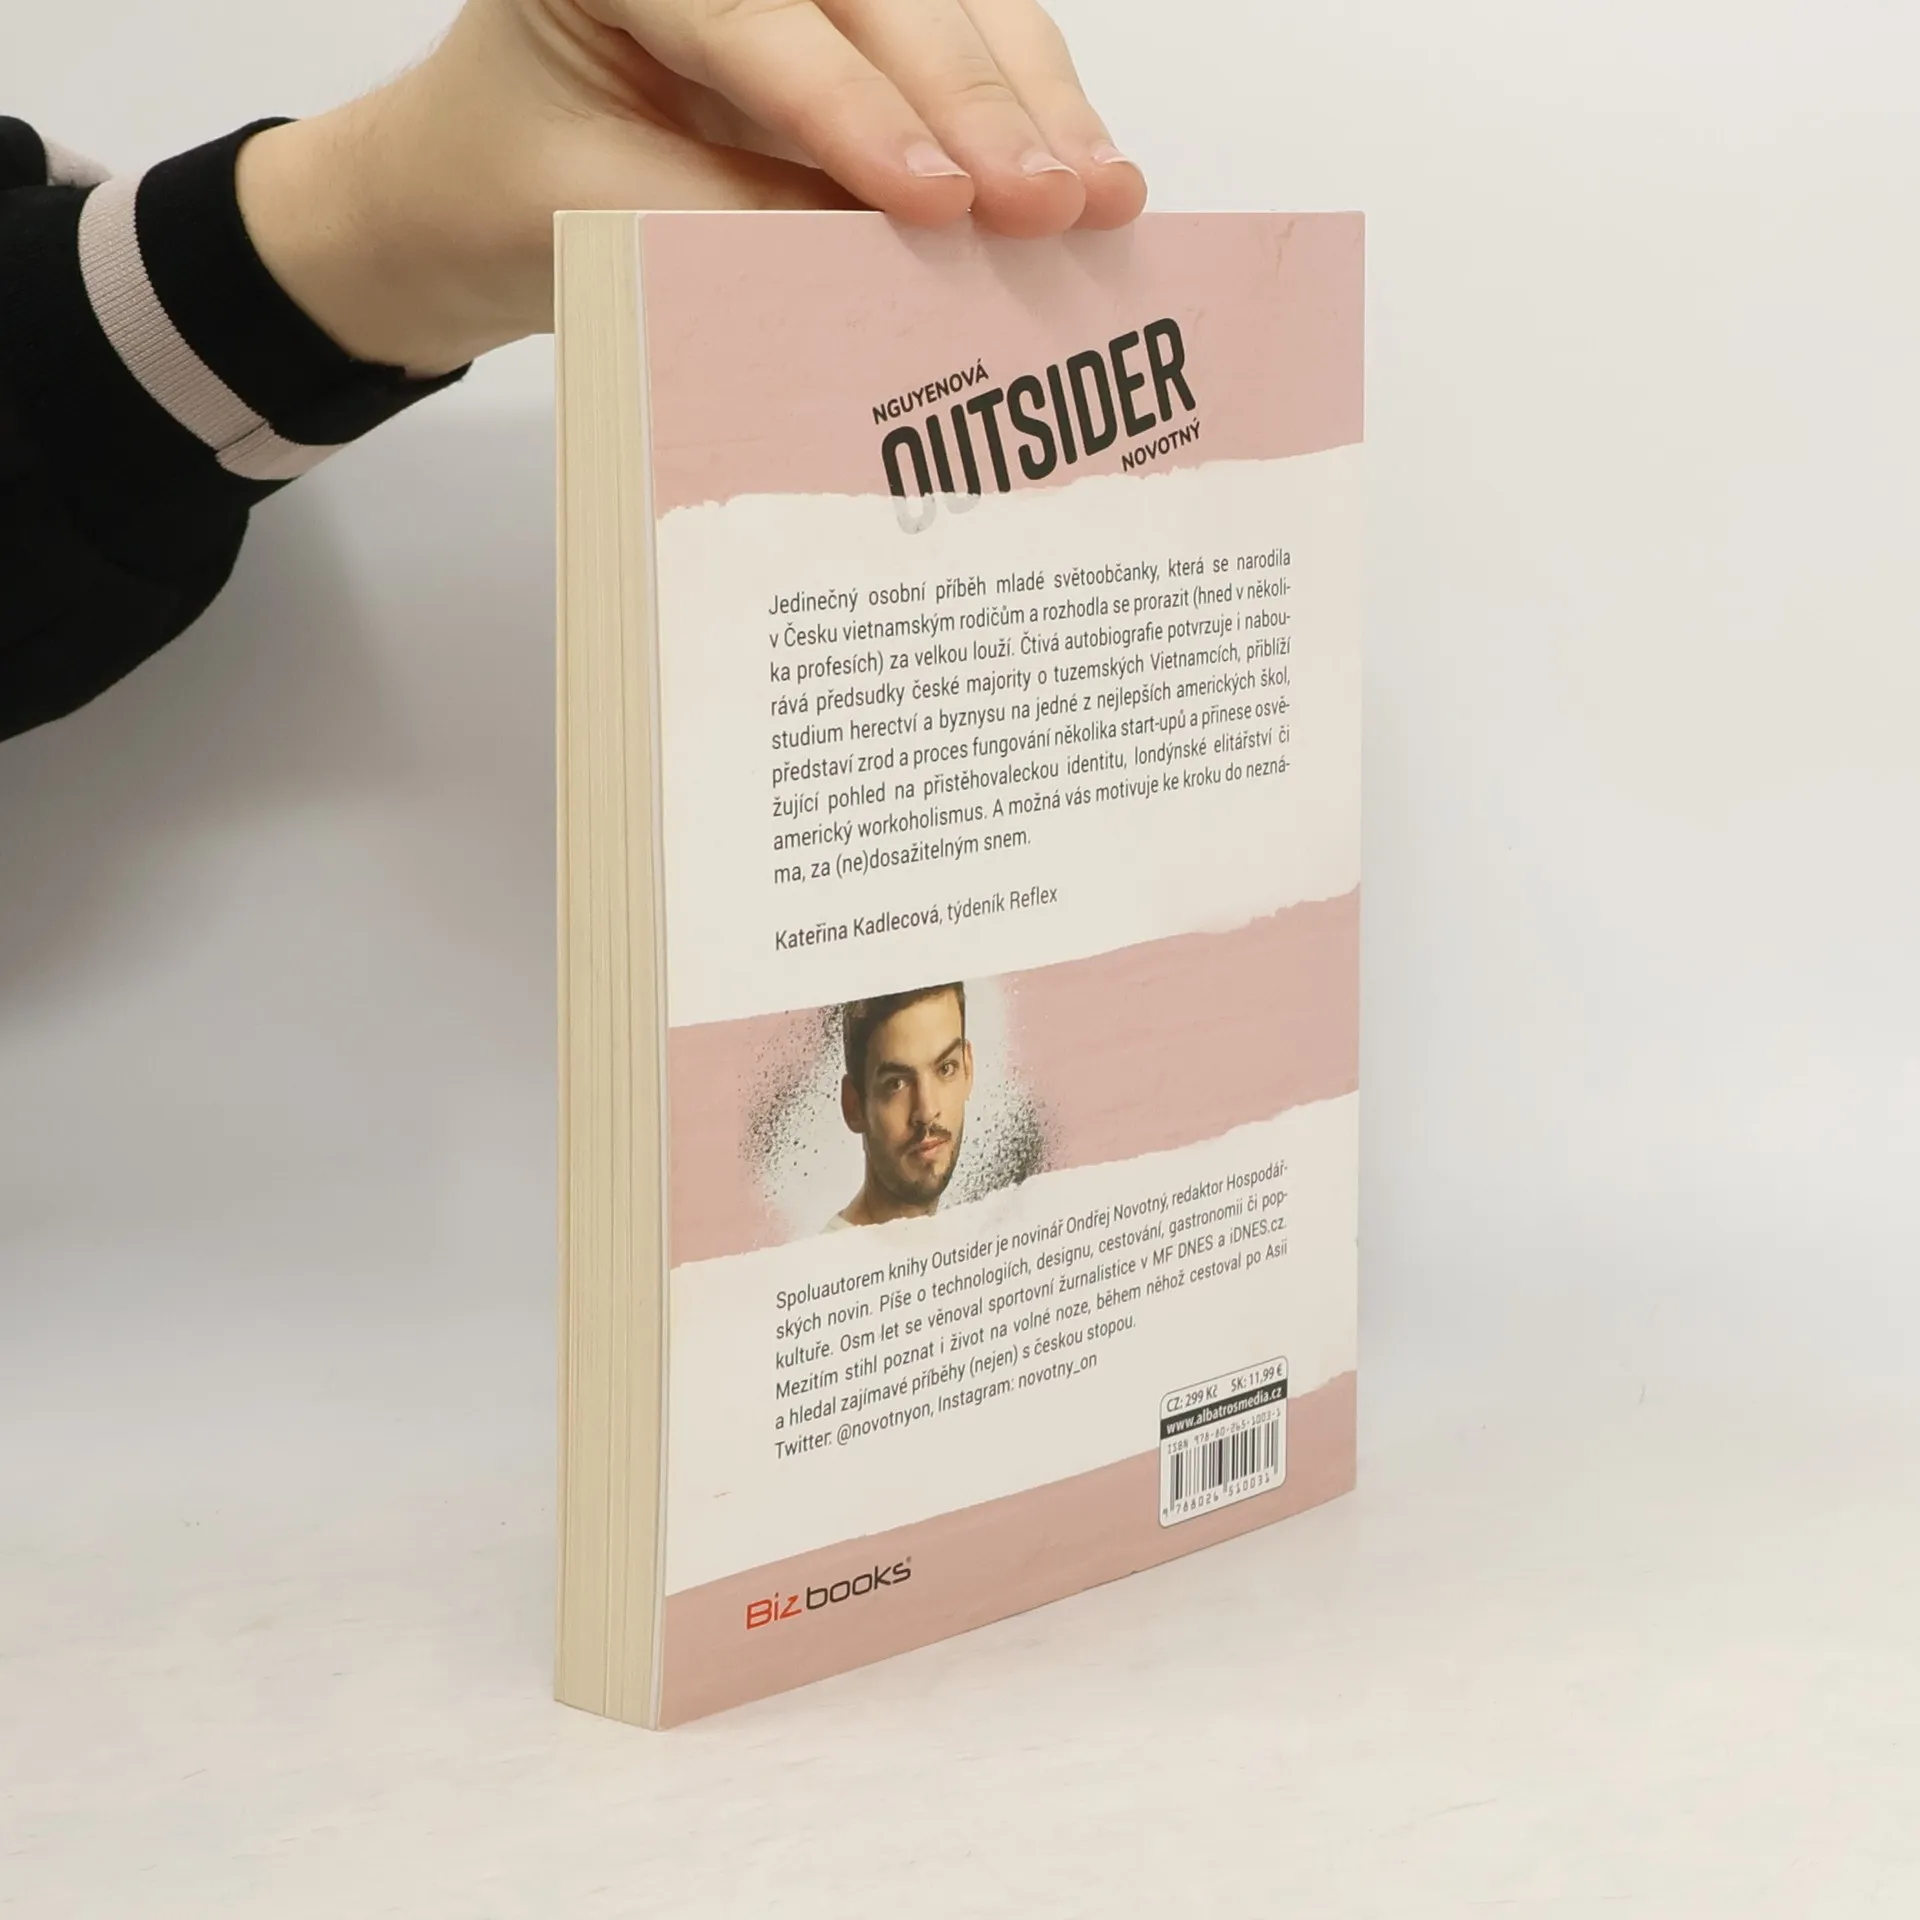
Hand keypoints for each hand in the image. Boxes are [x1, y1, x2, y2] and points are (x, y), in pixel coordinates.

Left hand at [237, 0, 1146, 377]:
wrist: (475, 188)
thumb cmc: (511, 192)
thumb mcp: (601, 218)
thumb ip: (741, 224)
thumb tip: (902, 263)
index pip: (753, 20)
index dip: (854, 115)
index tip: (937, 203)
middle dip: (977, 105)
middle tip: (1053, 202)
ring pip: (944, 5)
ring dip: (1032, 100)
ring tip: (1100, 195)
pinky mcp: (849, 20)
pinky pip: (957, 42)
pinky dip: (1025, 107)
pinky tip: (1087, 168)